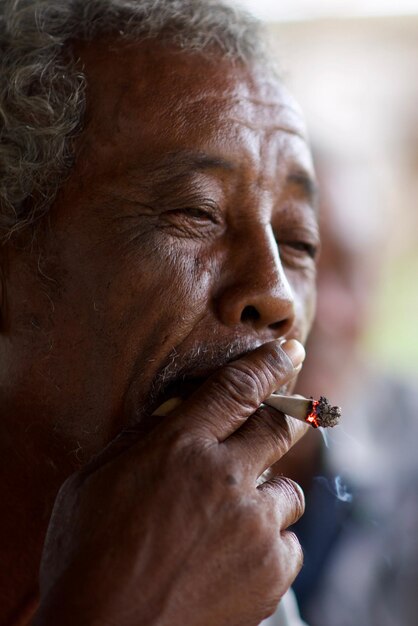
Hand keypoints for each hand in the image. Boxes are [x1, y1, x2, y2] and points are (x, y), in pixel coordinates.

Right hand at [33, 340, 306, 625]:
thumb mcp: (96, 480)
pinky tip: (239, 556)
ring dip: (267, 496)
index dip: (268, 363)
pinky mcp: (270, 573)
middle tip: (294, 406)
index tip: (288, 350)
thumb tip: (176, 411)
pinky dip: (270, 544)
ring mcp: (253, 527)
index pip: (238, 388)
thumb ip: (142, 440)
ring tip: (235, 517)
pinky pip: (289, 543)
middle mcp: (225, 478)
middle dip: (289, 410)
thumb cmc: (88, 554)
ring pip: (289, 491)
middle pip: (279, 425)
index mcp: (179, 447)